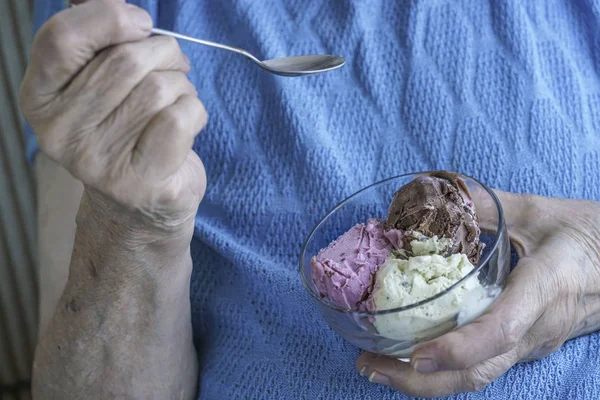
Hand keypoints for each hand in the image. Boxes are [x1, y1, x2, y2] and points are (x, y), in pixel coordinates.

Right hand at [20, 0, 206, 239]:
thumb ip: (98, 36)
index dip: (109, 17)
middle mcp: (59, 132)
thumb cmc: (126, 128)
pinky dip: (195, 111)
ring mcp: (96, 161)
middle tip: (172, 67)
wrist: (140, 203)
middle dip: (164, 54)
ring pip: (159, 88)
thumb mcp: (99, 81)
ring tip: (175, 102)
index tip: (140, 23)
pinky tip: (187, 125)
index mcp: (41, 98)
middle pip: (126, 61)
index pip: (62, 37)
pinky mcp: (137, 181)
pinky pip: (179, 118)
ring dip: (181, 86)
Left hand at [356, 190, 599, 397]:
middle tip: (370, 367)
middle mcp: (538, 327)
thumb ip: (486, 204)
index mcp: (545, 288)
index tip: (416, 355)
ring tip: (378, 367)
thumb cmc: (588, 235)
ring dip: (426, 381)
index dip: (458, 348)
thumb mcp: (537, 210)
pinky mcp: (526, 346)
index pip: (502, 330)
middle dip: (422, 381)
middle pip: (481, 372)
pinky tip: (412, 356)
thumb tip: (434, 193)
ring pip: (480, 376)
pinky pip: (484, 365)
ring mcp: (533, 343)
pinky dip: (444, 369)